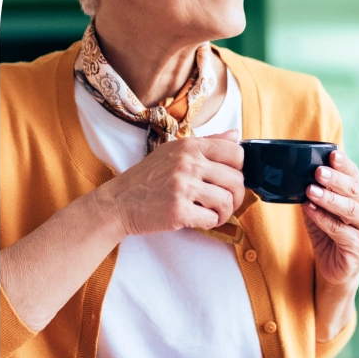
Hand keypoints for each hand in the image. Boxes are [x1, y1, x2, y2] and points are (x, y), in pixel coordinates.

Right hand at [97, 130, 244, 237]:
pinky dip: (211, 223)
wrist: (118, 202)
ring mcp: (182, 187)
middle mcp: (188, 163)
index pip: (236, 153)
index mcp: (190, 146)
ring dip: (226, 212)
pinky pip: (212, 219)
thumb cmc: (149, 177)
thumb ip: (208, 142)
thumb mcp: (175, 150)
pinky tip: (201, 219)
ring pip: (227, 201)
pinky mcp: (178, 211)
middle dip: (237, 195)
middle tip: (227, 202)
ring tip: (215, 213)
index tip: (230, 178)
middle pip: (236, 180)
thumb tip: (236, 134)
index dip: (239, 168)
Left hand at [302, 151, 358, 285]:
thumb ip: (315, 193)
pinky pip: (339, 230)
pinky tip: (310, 210)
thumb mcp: (319, 209)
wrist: (333, 268)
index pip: (355, 175)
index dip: (345, 164)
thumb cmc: (327, 233)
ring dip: (329, 198)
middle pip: (355, 190)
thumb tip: (297, 173)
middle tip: (318, 171)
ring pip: (350, 210)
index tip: (332, 154)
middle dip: (336, 179)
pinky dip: (323, 218)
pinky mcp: (357, 246)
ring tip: (311, 190)